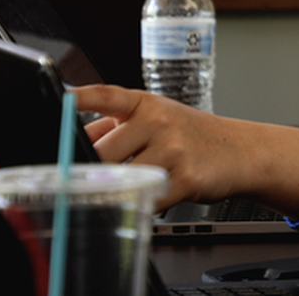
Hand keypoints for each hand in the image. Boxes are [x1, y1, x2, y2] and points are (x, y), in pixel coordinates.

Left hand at [73, 84, 298, 215]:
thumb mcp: (157, 119)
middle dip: (95, 170)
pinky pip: (147, 199)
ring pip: (123, 179)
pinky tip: (155, 194)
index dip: (79, 99)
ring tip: (134, 184)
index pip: (106, 96)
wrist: (240, 151)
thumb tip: (71, 139)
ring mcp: (174, 149)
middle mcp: (160, 121)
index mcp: (147, 105)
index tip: (58, 101)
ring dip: (121, 189)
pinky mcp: (186, 178)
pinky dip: (143, 203)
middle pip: (103, 153)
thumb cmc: (193, 135)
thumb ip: (114, 126)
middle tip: (98, 176)